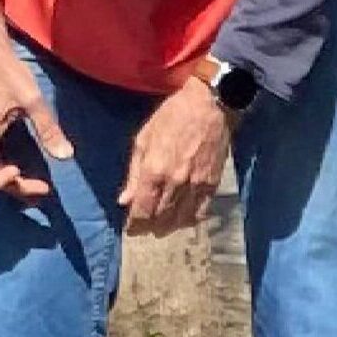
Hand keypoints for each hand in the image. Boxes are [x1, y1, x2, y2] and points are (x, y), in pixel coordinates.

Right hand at [0, 42, 73, 202]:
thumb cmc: (6, 70)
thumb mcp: (31, 99)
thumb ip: (47, 129)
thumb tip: (65, 156)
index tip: (22, 172)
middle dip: (12, 185)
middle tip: (41, 187)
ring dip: (8, 176)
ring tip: (34, 180)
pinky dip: (3, 163)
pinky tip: (21, 159)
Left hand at [118, 79, 232, 235]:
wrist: (210, 106)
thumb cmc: (171, 117)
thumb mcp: (143, 140)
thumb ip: (134, 174)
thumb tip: (124, 200)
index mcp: (155, 171)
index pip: (142, 210)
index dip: (135, 224)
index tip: (130, 229)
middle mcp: (176, 182)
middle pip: (160, 218)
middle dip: (149, 228)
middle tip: (143, 230)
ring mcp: (197, 184)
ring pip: (181, 219)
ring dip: (168, 227)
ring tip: (160, 229)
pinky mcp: (212, 183)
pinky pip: (201, 211)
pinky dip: (190, 220)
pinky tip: (182, 220)